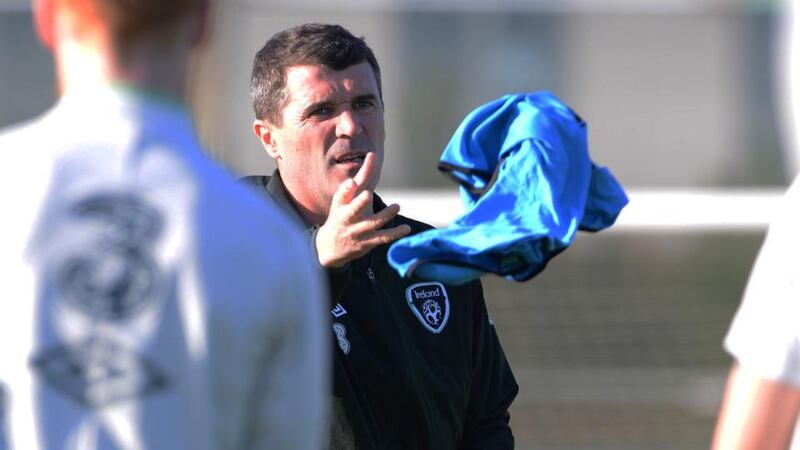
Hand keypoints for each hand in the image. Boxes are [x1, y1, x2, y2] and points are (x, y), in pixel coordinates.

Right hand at [316, 153, 411, 267]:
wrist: (329, 247)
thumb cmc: (342, 215)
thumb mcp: (345, 199)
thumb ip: (359, 180)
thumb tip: (371, 157)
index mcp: (341, 204)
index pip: (344, 193)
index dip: (347, 188)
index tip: (352, 181)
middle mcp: (347, 217)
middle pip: (353, 209)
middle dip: (360, 203)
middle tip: (368, 195)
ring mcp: (357, 230)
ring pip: (371, 223)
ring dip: (384, 215)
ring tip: (396, 206)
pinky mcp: (366, 242)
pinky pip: (382, 237)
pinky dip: (394, 233)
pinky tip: (406, 229)